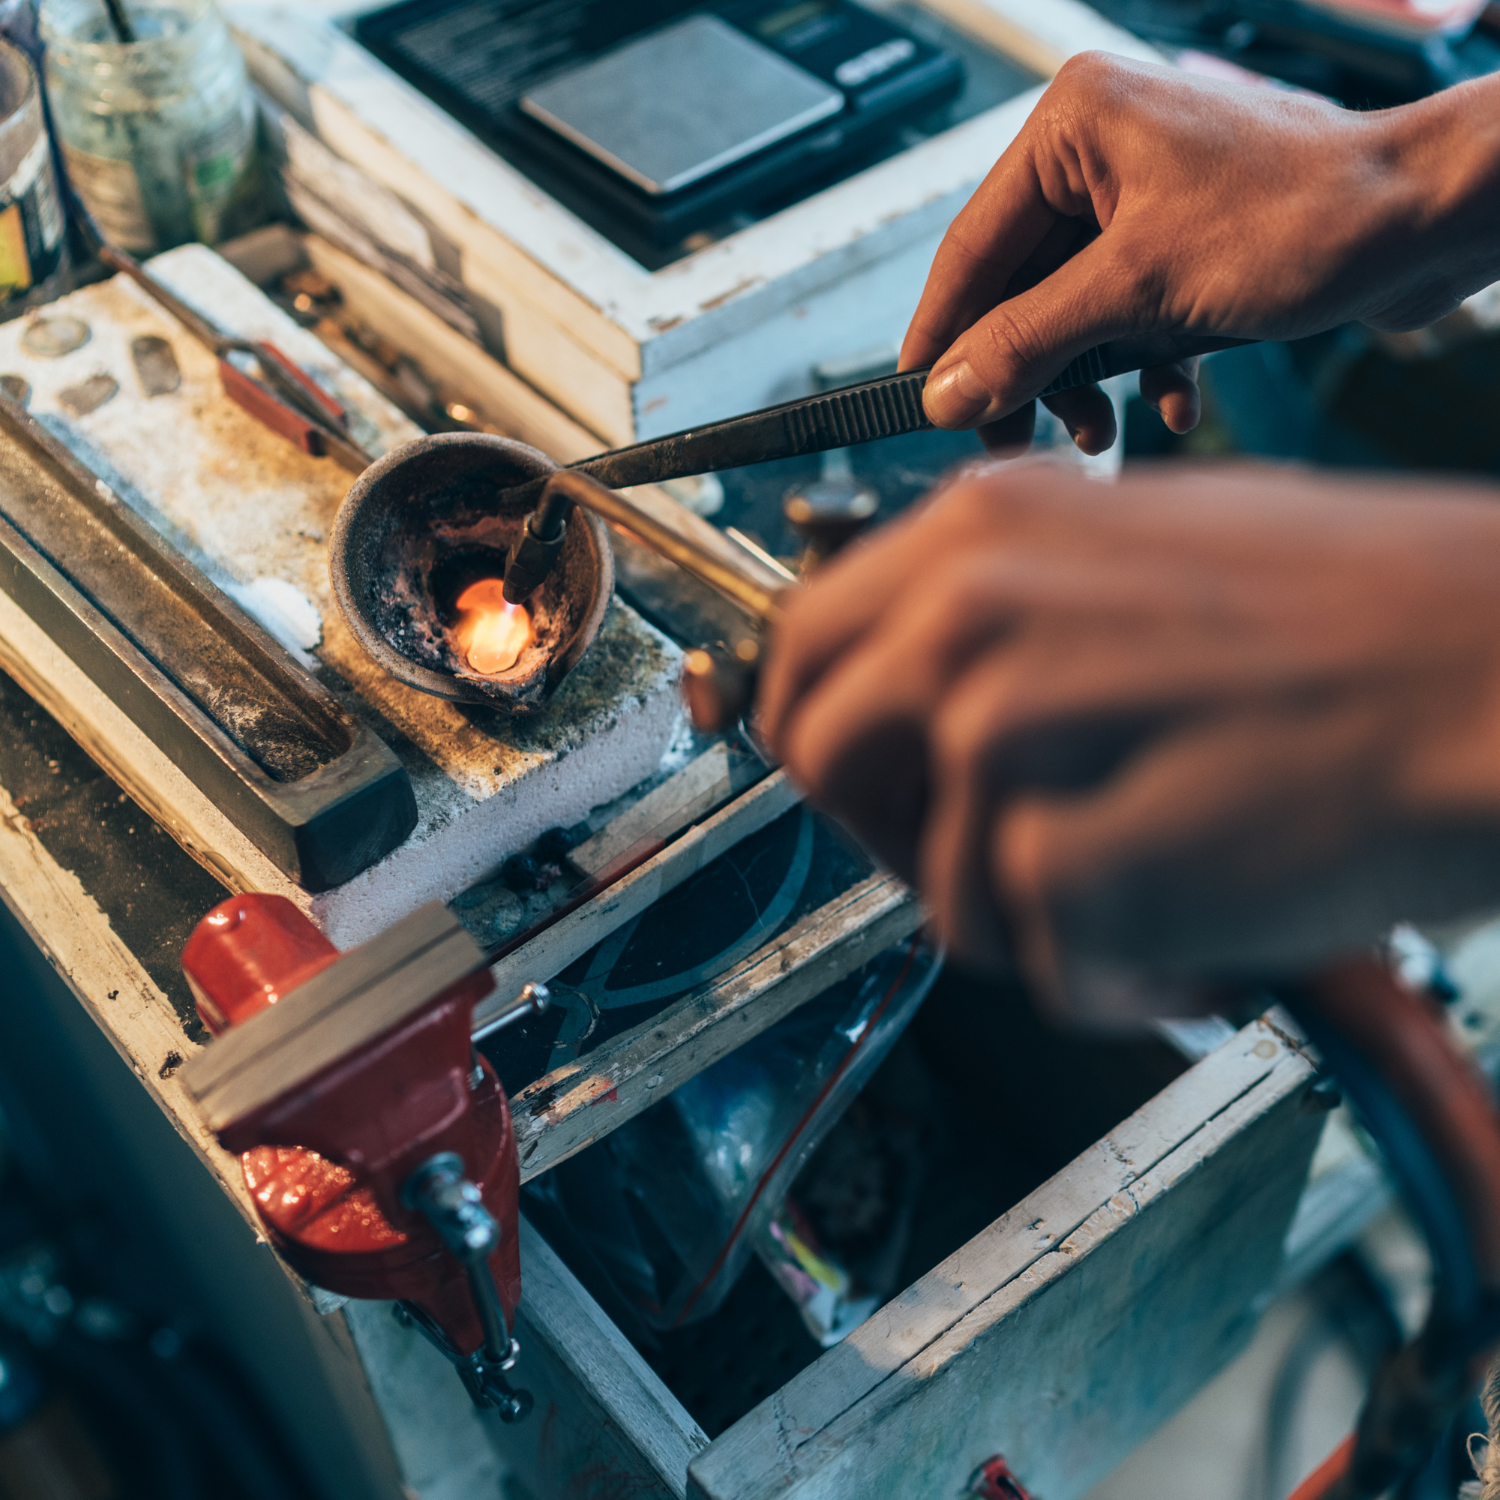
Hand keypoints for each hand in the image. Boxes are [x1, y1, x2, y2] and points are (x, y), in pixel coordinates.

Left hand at [757, 461, 1499, 1019]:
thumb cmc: (1366, 613)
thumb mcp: (1144, 544)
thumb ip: (1005, 606)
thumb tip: (920, 685)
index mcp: (982, 528)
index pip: (803, 651)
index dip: (822, 728)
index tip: (863, 777)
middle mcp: (967, 617)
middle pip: (821, 763)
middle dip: (900, 830)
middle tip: (1014, 850)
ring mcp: (1007, 739)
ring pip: (936, 887)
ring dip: (1043, 912)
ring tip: (1165, 867)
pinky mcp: (1066, 864)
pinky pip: (1039, 962)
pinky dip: (1125, 972)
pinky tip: (1209, 922)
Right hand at [903, 54, 1499, 455]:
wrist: (1430, 221)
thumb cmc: (1308, 216)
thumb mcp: (1140, 290)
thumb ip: (1028, 340)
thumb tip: (946, 388)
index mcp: (1075, 123)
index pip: (971, 246)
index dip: (943, 333)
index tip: (920, 398)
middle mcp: (1103, 149)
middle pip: (1020, 286)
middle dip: (1027, 370)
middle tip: (1011, 438)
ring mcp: (1146, 194)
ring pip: (1073, 309)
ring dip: (1085, 379)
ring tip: (1100, 431)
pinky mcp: (1183, 236)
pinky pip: (1127, 313)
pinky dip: (1140, 365)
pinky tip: (1171, 399)